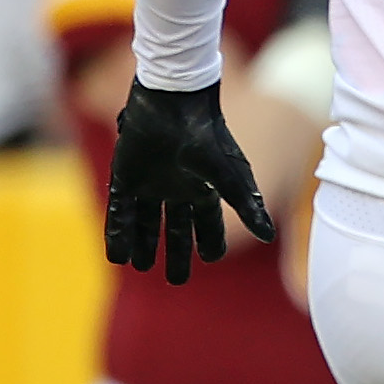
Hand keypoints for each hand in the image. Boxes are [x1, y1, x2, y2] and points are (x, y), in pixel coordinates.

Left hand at [102, 79, 276, 282]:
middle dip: (176, 253)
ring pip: (146, 222)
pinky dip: (117, 233)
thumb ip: (246, 205)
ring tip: (140, 268)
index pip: (209, 222)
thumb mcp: (228, 174)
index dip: (210, 241)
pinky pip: (119, 211)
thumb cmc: (206, 136)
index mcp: (203, 188)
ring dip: (143, 244)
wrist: (172, 102)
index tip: (211, 259)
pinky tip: (115, 256)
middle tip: (175, 280)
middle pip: (177, 228)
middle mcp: (177, 188)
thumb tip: (267, 236)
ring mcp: (150, 183)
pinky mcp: (125, 176)